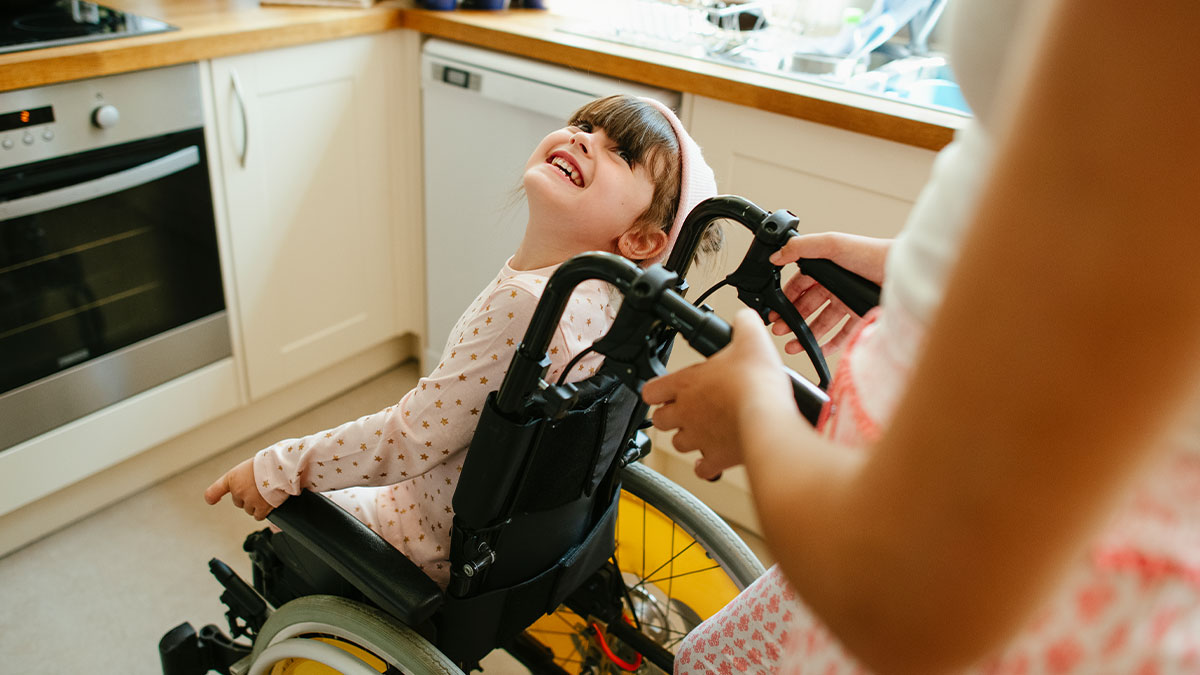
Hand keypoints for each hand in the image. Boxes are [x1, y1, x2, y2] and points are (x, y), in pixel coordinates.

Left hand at [204, 457, 275, 519]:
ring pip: (249, 510)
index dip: (213, 497)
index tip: (213, 500)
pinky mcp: (261, 508)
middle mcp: (238, 491)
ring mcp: (249, 500)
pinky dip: (263, 512)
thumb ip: (241, 477)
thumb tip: (236, 487)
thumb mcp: (248, 466)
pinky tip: (269, 503)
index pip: (214, 491)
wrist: (282, 467)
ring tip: (266, 494)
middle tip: (258, 489)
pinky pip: (258, 516)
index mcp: (232, 478)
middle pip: (238, 502)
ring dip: (256, 505)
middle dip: (247, 498)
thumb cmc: (268, 464)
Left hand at [643, 309, 790, 479]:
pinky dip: (706, 466)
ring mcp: (698, 438)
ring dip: (687, 438)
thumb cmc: (756, 382)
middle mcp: (686, 412)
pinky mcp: (716, 459)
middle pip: (660, 420)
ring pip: (678, 443)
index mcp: (686, 384)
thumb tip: (744, 318)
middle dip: (670, 415)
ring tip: (702, 431)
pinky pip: (702, 469)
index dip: (658, 390)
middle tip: (686, 410)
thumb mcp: (751, 340)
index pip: (651, 390)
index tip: (667, 390)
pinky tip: (714, 459)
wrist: (768, 417)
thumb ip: (743, 325)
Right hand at [768, 232, 889, 353]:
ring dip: (805, 334)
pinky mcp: (861, 317)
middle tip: (779, 329)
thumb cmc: (872, 254)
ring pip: (822, 323)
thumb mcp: (831, 243)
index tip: (774, 310)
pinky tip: (818, 350)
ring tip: (793, 345)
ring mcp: (848, 302)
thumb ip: (800, 247)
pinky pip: (842, 334)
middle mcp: (836, 285)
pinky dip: (829, 344)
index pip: (799, 285)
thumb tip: (776, 255)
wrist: (903, 273)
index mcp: (826, 267)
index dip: (785, 297)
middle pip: (808, 306)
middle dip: (791, 319)